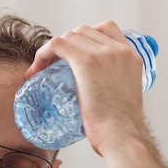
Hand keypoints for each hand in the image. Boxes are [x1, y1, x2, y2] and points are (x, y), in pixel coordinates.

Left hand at [26, 21, 148, 156]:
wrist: (123, 137)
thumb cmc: (120, 129)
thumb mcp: (121, 99)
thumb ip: (112, 88)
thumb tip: (96, 96)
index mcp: (131, 56)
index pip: (105, 29)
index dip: (83, 39)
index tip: (71, 56)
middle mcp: (119, 50)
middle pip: (83, 31)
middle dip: (65, 44)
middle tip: (52, 66)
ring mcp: (104, 53)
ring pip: (69, 36)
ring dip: (51, 50)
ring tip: (41, 69)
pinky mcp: (87, 62)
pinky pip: (57, 45)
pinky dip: (43, 54)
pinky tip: (36, 70)